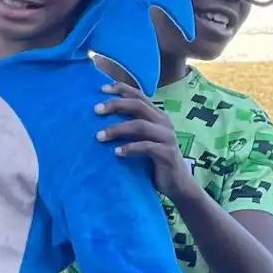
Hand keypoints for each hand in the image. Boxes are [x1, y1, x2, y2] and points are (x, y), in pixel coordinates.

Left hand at [94, 86, 191, 202]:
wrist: (177, 183)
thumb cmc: (154, 159)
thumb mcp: (141, 138)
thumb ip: (129, 127)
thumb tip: (101, 117)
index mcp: (156, 115)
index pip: (138, 96)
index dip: (121, 89)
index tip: (102, 89)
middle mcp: (163, 122)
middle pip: (138, 105)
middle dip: (116, 105)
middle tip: (96, 110)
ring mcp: (167, 137)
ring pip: (140, 125)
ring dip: (117, 129)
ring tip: (99, 136)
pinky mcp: (167, 153)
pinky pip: (147, 147)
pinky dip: (130, 148)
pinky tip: (116, 152)